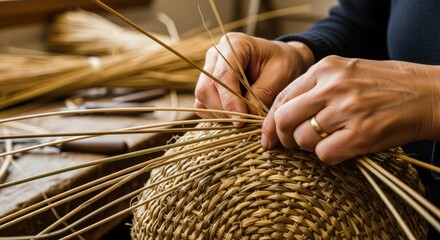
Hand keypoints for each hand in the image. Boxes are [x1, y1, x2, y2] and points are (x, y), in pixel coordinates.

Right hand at [194, 32, 313, 122]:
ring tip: (241, 120)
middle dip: (222, 111)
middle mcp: (216, 55)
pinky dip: (216, 115)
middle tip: (242, 124)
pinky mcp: (207, 84)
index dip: (229, 101)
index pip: (223, 75)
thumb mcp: (280, 75)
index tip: (240, 121)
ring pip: (201, 98)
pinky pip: (202, 104)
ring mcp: (208, 69)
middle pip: (205, 88)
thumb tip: (245, 116)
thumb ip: (262, 93)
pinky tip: (234, 117)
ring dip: (218, 115)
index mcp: (234, 44)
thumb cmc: (283, 64)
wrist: (280, 60)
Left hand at [262, 55, 439, 163]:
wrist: (428, 94)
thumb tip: (282, 116)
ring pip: (302, 139)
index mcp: (325, 68)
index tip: (268, 138)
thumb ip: (314, 88)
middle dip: (282, 138)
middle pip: (284, 119)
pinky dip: (328, 156)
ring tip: (327, 141)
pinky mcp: (361, 133)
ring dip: (309, 148)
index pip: (281, 97)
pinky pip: (324, 154)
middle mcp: (332, 86)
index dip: (269, 122)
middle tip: (290, 145)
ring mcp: (347, 109)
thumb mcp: (345, 73)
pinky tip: (343, 148)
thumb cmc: (383, 85)